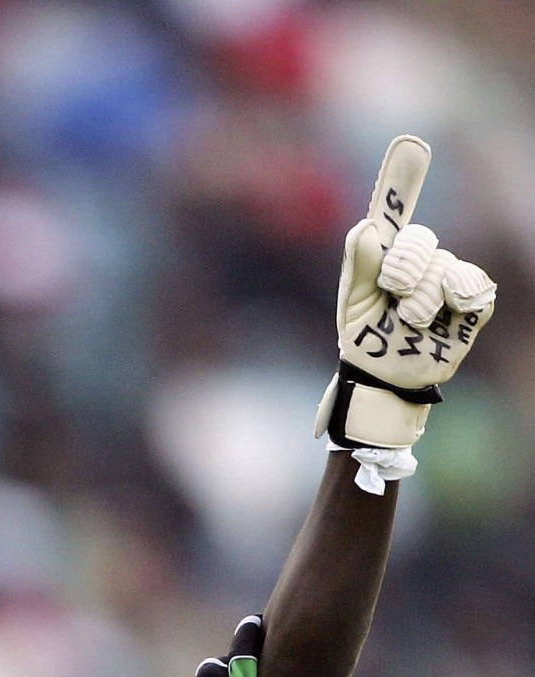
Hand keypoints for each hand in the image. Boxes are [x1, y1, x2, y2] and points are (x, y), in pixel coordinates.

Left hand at [316, 135, 494, 452]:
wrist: (388, 380)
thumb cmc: (366, 342)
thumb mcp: (353, 308)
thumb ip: (358, 267)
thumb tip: (367, 226)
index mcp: (388, 255)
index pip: (396, 213)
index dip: (402, 180)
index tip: (411, 145)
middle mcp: (421, 259)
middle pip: (420, 241)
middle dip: (402, 273)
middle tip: (392, 299)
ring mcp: (450, 277)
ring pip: (443, 269)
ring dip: (420, 303)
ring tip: (409, 325)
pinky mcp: (474, 299)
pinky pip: (470, 285)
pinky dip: (454, 303)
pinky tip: (441, 321)